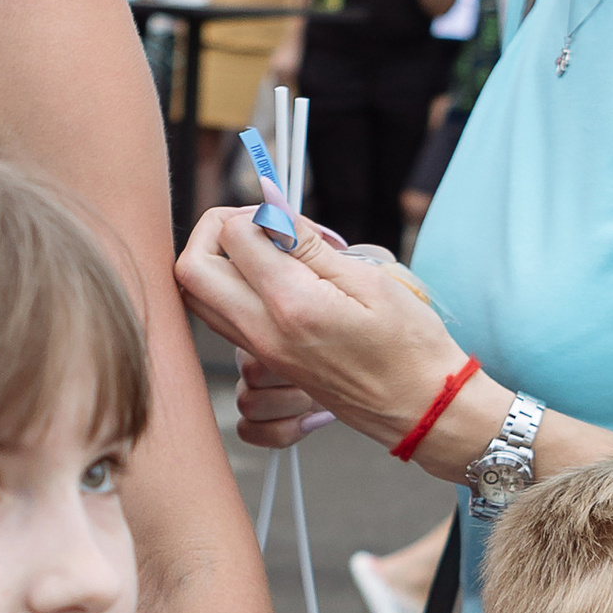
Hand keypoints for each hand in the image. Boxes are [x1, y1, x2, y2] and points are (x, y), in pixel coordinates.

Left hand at [177, 205, 463, 451]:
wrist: (422, 408)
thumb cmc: (409, 345)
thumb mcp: (367, 280)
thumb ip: (307, 243)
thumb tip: (268, 204)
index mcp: (292, 306)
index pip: (234, 235)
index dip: (259, 211)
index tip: (293, 218)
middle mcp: (263, 333)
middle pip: (191, 268)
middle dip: (216, 232)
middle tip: (262, 227)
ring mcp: (259, 353)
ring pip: (199, 297)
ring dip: (222, 262)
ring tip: (273, 255)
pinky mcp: (266, 364)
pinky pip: (221, 322)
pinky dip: (232, 291)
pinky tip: (276, 286)